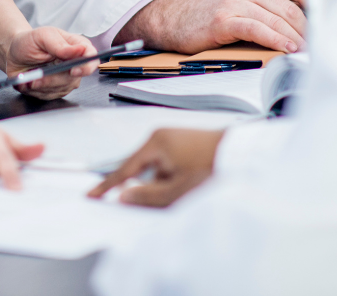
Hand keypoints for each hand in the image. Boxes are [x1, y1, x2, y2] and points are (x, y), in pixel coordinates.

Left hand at [4, 26, 96, 99]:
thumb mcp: (42, 36)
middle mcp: (74, 64)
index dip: (86, 66)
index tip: (73, 70)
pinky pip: (49, 96)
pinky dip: (35, 90)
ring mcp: (66, 79)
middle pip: (74, 78)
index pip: (91, 57)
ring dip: (41, 85)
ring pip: (60, 89)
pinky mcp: (56, 90)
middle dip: (53, 79)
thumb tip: (80, 50)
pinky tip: (29, 81)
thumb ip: (60, 44)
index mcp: (76, 46)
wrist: (14, 54)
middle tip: (36, 75)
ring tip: (30, 76)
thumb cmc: (29, 42)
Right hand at [87, 128, 223, 206]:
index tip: (91, 195)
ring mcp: (174, 138)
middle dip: (147, 188)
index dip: (107, 186)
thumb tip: (123, 197)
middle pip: (141, 168)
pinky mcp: (185, 144)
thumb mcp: (178, 190)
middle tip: (160, 200)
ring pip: (157, 169)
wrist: (245, 155)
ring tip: (184, 193)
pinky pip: (169, 165)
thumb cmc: (214, 169)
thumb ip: (147, 196)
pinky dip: (173, 179)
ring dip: (164, 185)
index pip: (124, 169)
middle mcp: (161, 136)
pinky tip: (188, 186)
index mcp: (155, 142)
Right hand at [118, 0, 306, 53]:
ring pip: (277, 19)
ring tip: (308, 53)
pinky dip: (276, 40)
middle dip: (309, 31)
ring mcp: (236, 1)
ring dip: (296, 39)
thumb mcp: (247, 0)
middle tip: (321, 47)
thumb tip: (311, 23)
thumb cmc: (219, 14)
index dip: (318, 8)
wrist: (179, 19)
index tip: (330, 26)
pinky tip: (287, 49)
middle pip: (291, 8)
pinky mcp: (225, 20)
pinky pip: (258, 29)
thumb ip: (273, 4)